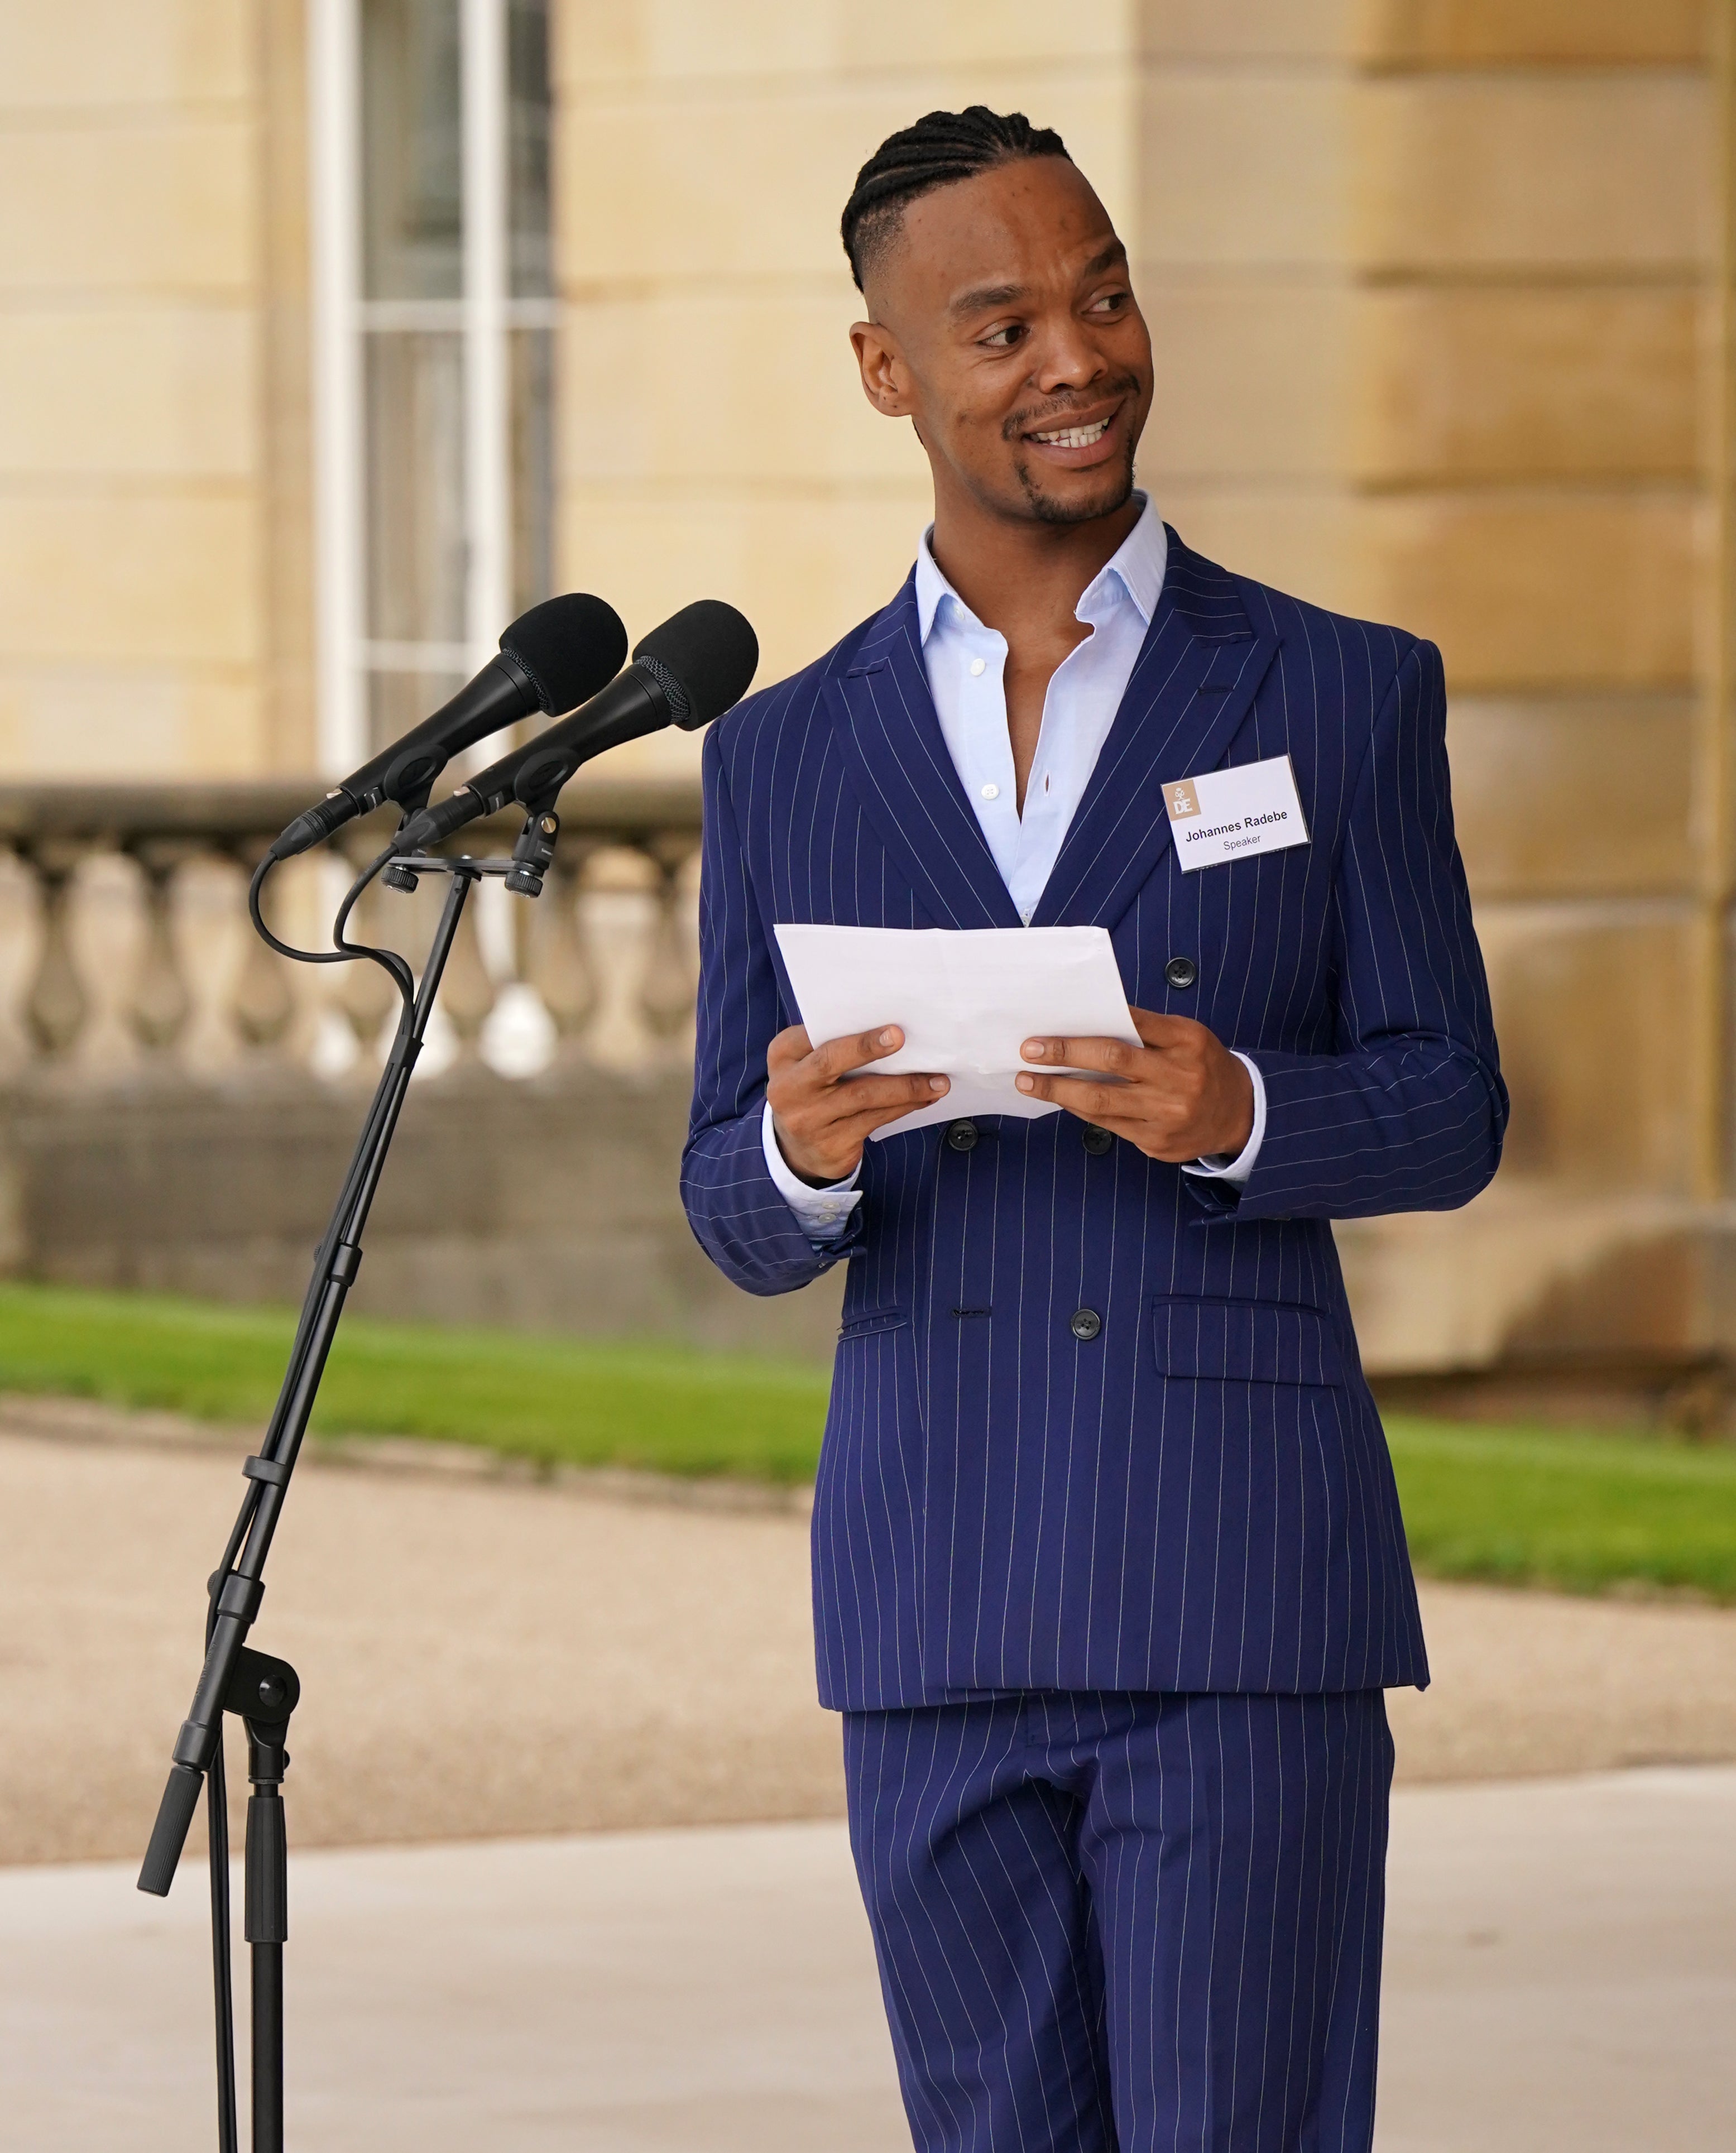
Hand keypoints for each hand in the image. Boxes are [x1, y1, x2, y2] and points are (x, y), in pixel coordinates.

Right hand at [768, 1024, 948, 1181]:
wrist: (798, 1148)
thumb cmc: (813, 1091)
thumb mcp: (808, 1064)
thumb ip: (833, 1045)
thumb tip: (890, 1032)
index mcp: (783, 1057)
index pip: (813, 1036)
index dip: (850, 1034)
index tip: (891, 1029)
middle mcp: (788, 1088)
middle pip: (830, 1062)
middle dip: (867, 1048)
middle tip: (903, 1038)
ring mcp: (808, 1120)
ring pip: (863, 1096)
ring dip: (905, 1087)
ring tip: (937, 1081)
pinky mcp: (830, 1145)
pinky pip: (874, 1120)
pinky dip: (904, 1107)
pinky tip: (924, 1099)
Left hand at [1015, 1007, 1252, 1163]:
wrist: (1240, 1114)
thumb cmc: (1203, 1066)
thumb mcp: (1187, 1036)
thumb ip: (1146, 1029)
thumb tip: (1089, 1021)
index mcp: (1186, 1042)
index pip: (1132, 1025)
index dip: (1089, 1025)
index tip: (1049, 1027)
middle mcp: (1179, 1078)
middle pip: (1112, 1061)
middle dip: (1064, 1055)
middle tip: (1029, 1051)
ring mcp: (1168, 1115)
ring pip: (1103, 1101)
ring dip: (1059, 1090)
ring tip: (1029, 1082)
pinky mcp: (1158, 1142)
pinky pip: (1109, 1125)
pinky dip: (1080, 1110)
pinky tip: (1060, 1099)